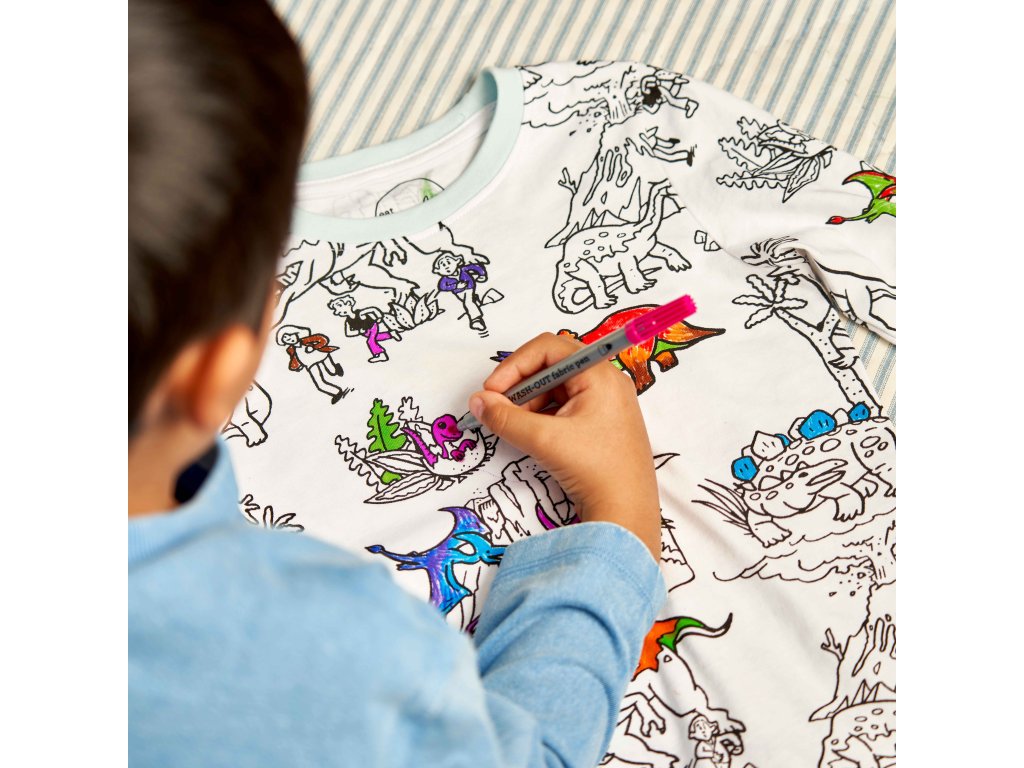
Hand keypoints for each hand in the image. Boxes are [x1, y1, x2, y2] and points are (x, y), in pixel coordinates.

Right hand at [468, 333, 660, 560]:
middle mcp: (606, 383)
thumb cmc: (596, 470)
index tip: (492, 390)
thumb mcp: (544, 440)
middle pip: (551, 366)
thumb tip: (477, 402)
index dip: (515, 365)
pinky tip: (530, 435)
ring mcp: (606, 404)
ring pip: (556, 389)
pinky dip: (543, 417)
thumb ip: (505, 417)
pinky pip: (565, 407)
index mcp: (600, 375)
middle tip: (497, 408)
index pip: (548, 348)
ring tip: (512, 427)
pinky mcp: (602, 424)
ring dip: (529, 403)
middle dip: (520, 386)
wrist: (627, 514)